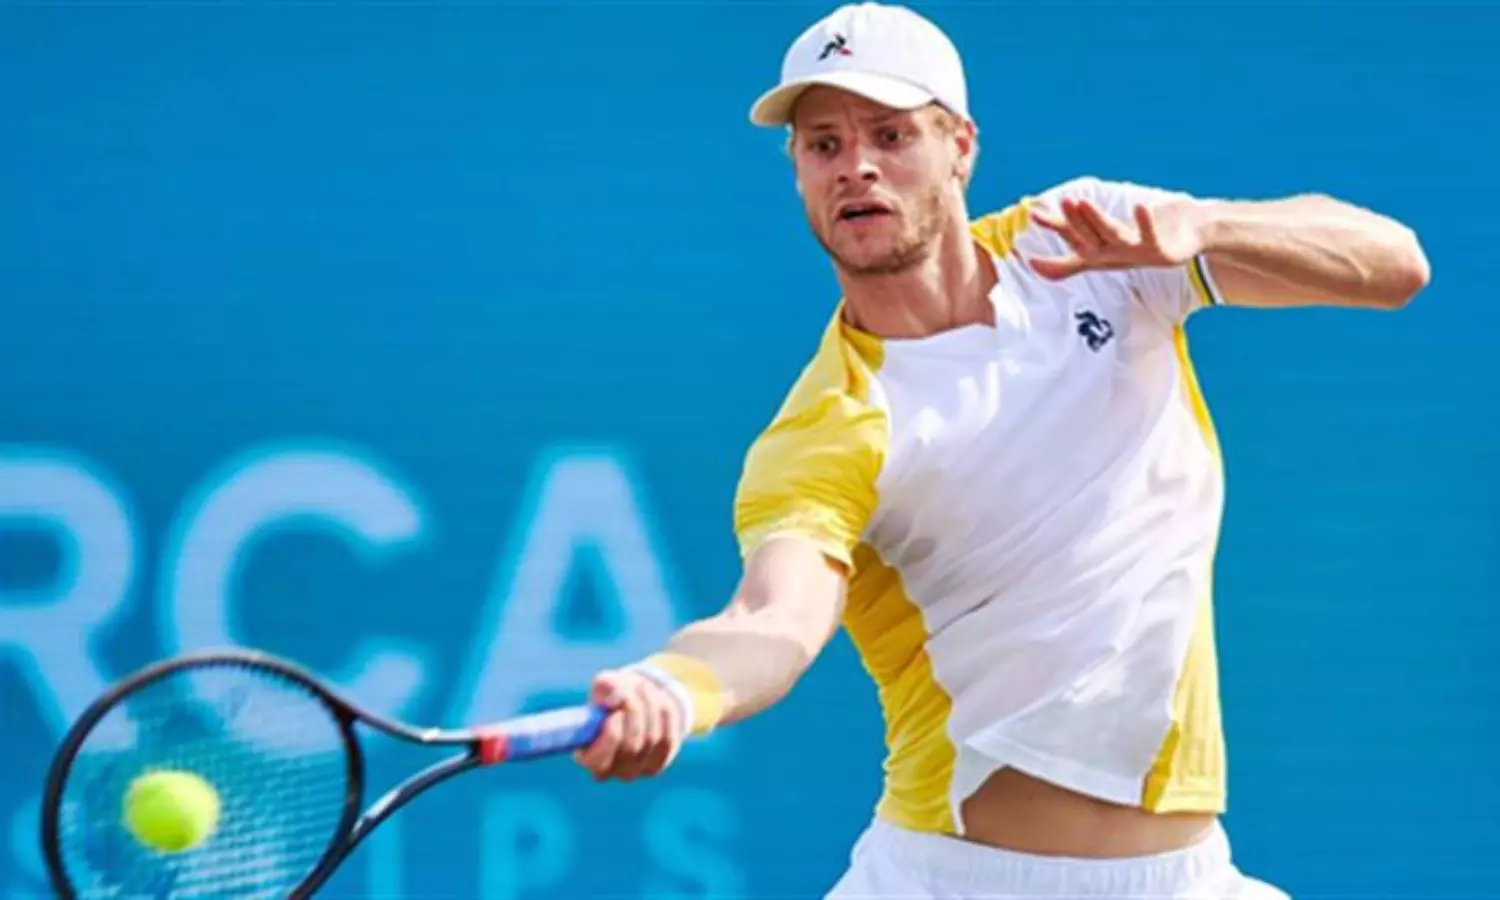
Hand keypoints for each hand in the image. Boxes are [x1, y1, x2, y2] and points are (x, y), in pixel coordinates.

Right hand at [572, 667, 688, 781]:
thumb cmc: (612, 696)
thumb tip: (615, 700)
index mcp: (589, 757)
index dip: (611, 736)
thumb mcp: (604, 686)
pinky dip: (665, 717)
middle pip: (631, 746)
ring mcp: (636, 771)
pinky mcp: (656, 766)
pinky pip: (667, 741)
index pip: (598, 760)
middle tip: (634, 690)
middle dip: (635, 713)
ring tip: (644, 688)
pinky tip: (659, 700)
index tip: (616, 713)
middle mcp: (612, 771)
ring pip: (651, 740)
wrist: (635, 704)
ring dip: (650, 708)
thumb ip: (606, 689)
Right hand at [1027, 195, 1207, 279]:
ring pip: (1112, 234)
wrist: (1187, 240)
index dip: (1055, 225)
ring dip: (1097, 219)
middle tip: (1061, 200)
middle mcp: (1114, 255)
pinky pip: (1150, 234)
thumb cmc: (1139, 244)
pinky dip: (1144, 222)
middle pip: (1090, 237)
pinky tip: (1138, 206)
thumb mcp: (1100, 253)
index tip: (1032, 212)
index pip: (1073, 237)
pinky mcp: (1160, 249)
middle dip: (1074, 221)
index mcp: (1100, 254)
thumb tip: (1031, 266)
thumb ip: (1067, 263)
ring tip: (1081, 200)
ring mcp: (1137, 252)